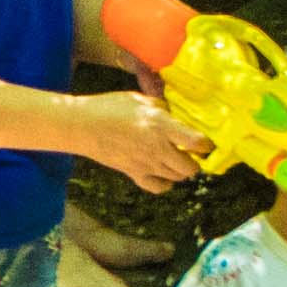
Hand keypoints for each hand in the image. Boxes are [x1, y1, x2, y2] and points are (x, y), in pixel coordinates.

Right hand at [67, 91, 204, 191]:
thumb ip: (161, 109)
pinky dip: (164, 183)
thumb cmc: (108, 107)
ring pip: (178, 177)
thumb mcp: (139, 99)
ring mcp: (146, 164)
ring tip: (174, 159)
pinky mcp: (133, 173)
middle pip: (191, 167)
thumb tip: (174, 117)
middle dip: (194, 161)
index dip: (206, 144)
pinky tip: (161, 172)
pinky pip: (159, 187)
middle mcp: (158, 148)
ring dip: (180, 170)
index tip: (204, 141)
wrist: (80, 126)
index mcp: (161, 126)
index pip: (198, 143)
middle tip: (188, 152)